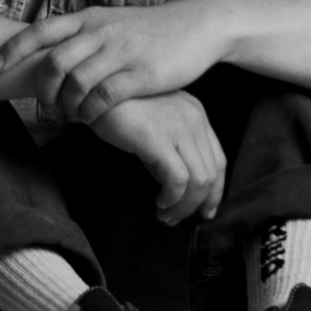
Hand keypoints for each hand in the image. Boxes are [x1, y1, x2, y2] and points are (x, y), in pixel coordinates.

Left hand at [0, 0, 228, 125]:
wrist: (196, 27)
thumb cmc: (150, 31)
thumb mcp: (112, 23)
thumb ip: (84, 36)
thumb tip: (51, 53)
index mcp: (89, 18)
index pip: (41, 30)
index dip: (14, 49)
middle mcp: (100, 32)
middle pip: (54, 62)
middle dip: (42, 90)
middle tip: (45, 106)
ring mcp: (121, 52)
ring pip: (76, 83)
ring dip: (67, 106)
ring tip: (71, 116)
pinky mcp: (140, 74)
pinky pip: (103, 98)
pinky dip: (90, 112)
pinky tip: (92, 119)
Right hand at [87, 91, 225, 224]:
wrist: (92, 92)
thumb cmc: (117, 109)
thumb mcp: (152, 128)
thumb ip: (168, 150)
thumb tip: (174, 186)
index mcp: (196, 113)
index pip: (218, 159)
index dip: (216, 190)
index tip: (206, 210)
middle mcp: (194, 118)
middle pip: (212, 172)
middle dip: (197, 203)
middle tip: (175, 218)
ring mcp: (179, 126)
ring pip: (199, 179)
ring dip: (184, 205)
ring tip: (165, 214)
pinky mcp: (159, 137)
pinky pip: (178, 178)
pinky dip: (172, 197)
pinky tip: (159, 202)